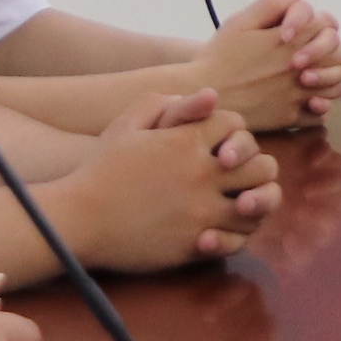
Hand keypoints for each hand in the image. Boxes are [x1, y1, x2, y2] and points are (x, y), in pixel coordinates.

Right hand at [51, 89, 282, 268]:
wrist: (78, 220)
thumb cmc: (101, 169)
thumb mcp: (127, 124)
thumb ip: (166, 103)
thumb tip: (208, 96)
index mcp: (188, 141)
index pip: (238, 126)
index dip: (233, 132)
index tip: (220, 144)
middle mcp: (203, 175)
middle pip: (262, 165)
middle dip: (255, 165)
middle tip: (238, 174)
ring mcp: (202, 212)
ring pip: (257, 205)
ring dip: (254, 201)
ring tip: (239, 202)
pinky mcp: (194, 244)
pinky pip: (238, 240)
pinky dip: (237, 234)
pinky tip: (220, 228)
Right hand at [190, 0, 340, 132]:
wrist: (201, 93)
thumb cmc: (219, 55)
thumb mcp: (241, 22)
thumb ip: (271, 3)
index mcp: (290, 39)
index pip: (327, 24)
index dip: (319, 22)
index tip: (301, 30)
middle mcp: (299, 67)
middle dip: (333, 50)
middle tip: (317, 51)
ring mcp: (296, 94)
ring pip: (336, 85)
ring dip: (330, 77)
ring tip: (314, 74)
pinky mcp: (289, 117)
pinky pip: (320, 113)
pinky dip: (319, 105)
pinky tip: (306, 97)